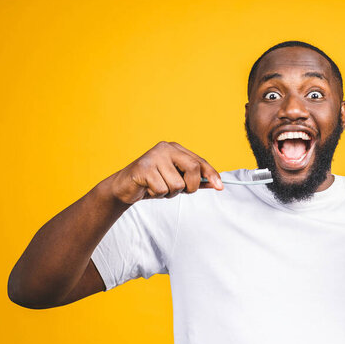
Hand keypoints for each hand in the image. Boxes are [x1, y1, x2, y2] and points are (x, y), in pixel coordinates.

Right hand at [109, 141, 223, 204]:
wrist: (124, 188)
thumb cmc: (152, 183)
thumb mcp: (176, 181)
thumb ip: (195, 181)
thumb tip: (216, 184)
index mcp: (175, 149)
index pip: (200, 161)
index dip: (211, 174)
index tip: (220, 187)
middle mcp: (166, 148)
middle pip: (193, 169)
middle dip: (190, 187)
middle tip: (180, 191)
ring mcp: (154, 156)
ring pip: (177, 184)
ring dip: (170, 193)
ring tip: (158, 188)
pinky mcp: (143, 168)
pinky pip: (162, 189)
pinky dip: (157, 195)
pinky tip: (148, 189)